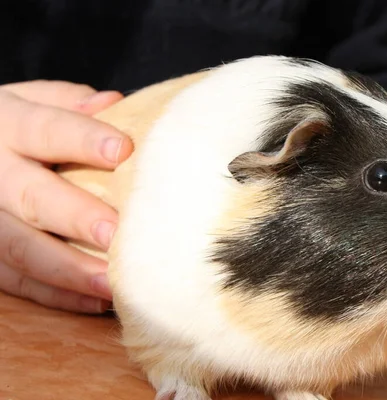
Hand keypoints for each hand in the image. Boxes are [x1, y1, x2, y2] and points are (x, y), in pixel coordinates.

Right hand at [0, 80, 133, 313]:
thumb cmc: (11, 126)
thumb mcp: (27, 100)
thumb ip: (66, 103)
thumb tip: (113, 103)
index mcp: (3, 124)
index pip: (43, 128)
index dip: (81, 139)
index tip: (124, 150)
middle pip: (30, 195)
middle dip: (74, 215)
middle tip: (114, 231)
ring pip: (18, 247)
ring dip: (68, 268)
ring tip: (112, 282)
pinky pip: (13, 280)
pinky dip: (54, 294)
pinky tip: (95, 300)